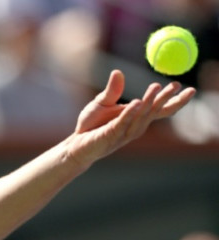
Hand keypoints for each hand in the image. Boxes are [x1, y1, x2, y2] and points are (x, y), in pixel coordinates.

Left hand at [67, 70, 195, 166]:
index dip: (174, 101)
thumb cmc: (91, 125)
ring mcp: (124, 133)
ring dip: (149, 102)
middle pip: (154, 112)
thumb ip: (113, 90)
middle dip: (165, 99)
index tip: (188, 89)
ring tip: (155, 87)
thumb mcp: (102, 103)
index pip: (160, 110)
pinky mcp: (110, 136)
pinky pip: (122, 123)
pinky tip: (137, 102)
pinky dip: (130, 113)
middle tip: (176, 85)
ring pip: (141, 116)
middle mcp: (134, 126)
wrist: (76, 144)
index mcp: (136, 118)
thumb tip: (118, 71)